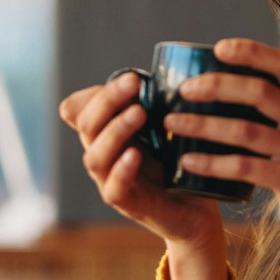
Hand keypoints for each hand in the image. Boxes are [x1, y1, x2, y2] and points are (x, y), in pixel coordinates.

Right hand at [58, 76, 227, 279]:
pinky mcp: (128, 204)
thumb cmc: (181, 164)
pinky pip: (114, 188)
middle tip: (133, 83)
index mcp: (108, 134)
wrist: (197, 212)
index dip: (96, 94)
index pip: (82, 110)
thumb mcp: (168, 128)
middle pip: (87, 126)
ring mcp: (112, 181)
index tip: (131, 77)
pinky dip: (121, 171)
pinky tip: (134, 154)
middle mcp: (104, 156)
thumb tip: (170, 67)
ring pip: (95, 156)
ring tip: (139, 113)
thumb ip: (160, 102)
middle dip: (108, 101)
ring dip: (115, 131)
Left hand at [166, 39, 279, 279]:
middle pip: (261, 92)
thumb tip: (238, 90)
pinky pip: (244, 167)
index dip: (252, 52)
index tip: (219, 48)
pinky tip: (187, 162)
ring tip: (172, 123)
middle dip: (218, 85)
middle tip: (184, 89)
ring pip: (246, 130)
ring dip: (203, 125)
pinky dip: (211, 163)